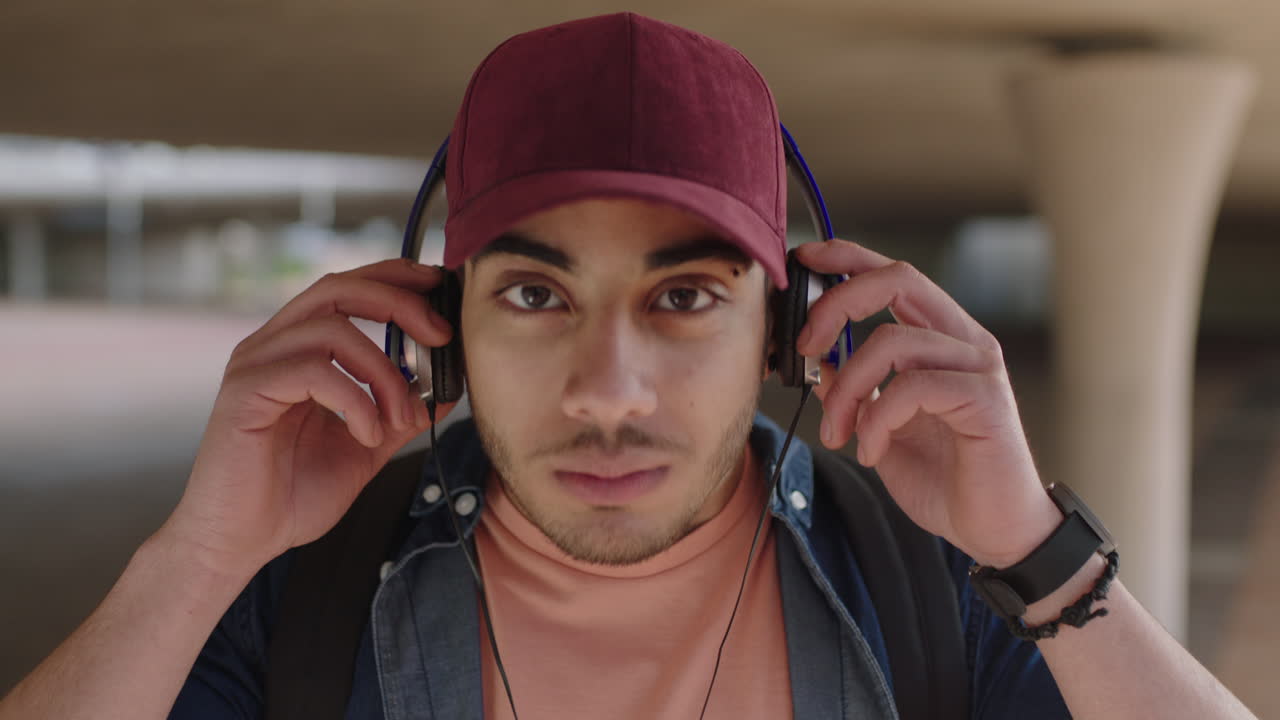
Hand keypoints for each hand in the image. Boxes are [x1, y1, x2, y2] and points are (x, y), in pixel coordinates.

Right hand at [159, 258, 456, 579]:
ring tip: (400, 419)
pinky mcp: (245, 393)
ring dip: (384, 371)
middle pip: (338, 289)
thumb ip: (400, 413)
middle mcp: (271, 347)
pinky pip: (314, 372)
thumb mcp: (366, 446)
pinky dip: (357, 401)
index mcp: (297, 350)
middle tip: (440, 335)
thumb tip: (445, 387)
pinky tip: (366, 434)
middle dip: (399, 303)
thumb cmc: (290, 496)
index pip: (345, 289)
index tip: (438, 286)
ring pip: (333, 329)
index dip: (393, 277)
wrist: (238, 543)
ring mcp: (255, 366)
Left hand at [795, 239, 1061, 567]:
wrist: (995, 531)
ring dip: (848, 388)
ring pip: (893, 340)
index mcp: (940, 338)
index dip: (847, 257)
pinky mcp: (985, 399)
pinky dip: (876, 419)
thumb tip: (815, 361)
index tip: (804, 260)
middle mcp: (963, 340)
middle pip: (897, 280)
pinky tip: (870, 450)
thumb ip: (854, 389)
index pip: (893, 276)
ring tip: (837, 432)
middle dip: (836, 304)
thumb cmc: (945, 478)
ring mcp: (978, 366)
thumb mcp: (880, 427)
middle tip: (804, 348)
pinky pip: (912, 386)